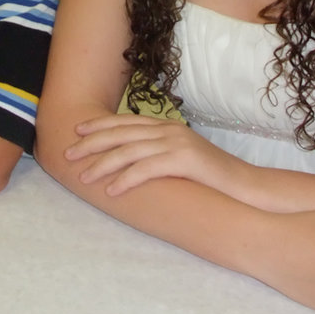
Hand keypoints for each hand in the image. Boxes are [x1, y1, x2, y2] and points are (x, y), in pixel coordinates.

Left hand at [65, 114, 244, 197]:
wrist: (246, 186)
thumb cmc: (212, 178)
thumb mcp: (182, 159)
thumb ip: (158, 154)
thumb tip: (130, 161)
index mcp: (167, 126)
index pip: (125, 122)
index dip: (99, 125)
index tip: (77, 130)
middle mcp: (169, 130)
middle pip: (121, 133)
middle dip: (91, 143)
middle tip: (68, 154)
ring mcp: (177, 143)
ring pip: (129, 151)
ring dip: (102, 164)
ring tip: (82, 177)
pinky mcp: (185, 161)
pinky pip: (147, 169)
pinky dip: (126, 179)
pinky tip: (111, 191)